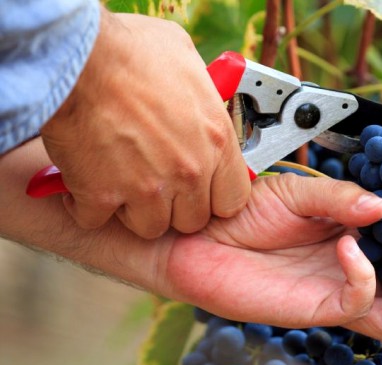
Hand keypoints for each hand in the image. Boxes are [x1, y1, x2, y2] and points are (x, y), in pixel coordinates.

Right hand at [40, 8, 249, 238]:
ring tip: (122, 181)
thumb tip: (202, 100)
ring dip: (134, 210)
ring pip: (150, 227)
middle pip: (191, 220)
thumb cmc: (131, 52)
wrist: (79, 57)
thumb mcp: (189, 64)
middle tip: (156, 183)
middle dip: (174, 206)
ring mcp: (147, 188)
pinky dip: (89, 205)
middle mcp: (188, 171)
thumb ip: (203, 98)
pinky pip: (98, 219)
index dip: (215, 198)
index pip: (233, 200)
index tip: (202, 190)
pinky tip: (86, 181)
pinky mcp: (103, 196)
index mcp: (216, 140)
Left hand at [160, 174, 381, 341]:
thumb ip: (343, 197)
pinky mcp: (321, 308)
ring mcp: (342, 290)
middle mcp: (359, 265)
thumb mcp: (300, 191)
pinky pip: (361, 303)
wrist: (201, 236)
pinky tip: (347, 246)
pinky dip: (366, 276)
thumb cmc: (245, 211)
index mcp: (361, 233)